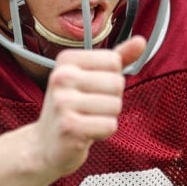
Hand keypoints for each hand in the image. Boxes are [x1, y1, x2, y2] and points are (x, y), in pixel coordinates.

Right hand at [35, 36, 146, 176]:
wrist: (46, 144)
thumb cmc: (71, 108)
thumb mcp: (90, 77)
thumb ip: (117, 58)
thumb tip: (140, 41)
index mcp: (66, 60)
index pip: (113, 61)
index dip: (111, 78)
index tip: (91, 88)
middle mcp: (61, 77)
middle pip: (117, 83)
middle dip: (111, 99)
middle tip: (89, 107)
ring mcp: (63, 102)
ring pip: (115, 105)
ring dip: (107, 117)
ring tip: (87, 119)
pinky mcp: (69, 127)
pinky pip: (109, 125)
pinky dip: (103, 132)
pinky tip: (86, 132)